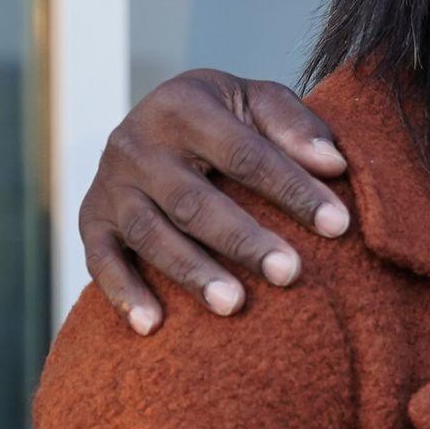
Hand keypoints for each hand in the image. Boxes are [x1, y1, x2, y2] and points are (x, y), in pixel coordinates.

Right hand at [80, 71, 348, 334]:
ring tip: (234, 305)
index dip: (293, 190)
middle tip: (289, 273)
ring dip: (192, 272)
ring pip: (151, 234)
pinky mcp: (91, 218)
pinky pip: (101, 260)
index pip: (245, 154)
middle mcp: (137, 142)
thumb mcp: (260, 103)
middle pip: (193, 201)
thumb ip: (296, 127)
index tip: (338, 225)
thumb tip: (334, 164)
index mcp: (183, 105)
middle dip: (243, 240)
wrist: (162, 119)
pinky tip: (153, 326)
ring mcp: (111, 183)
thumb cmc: (230, 119)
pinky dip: (123, 293)